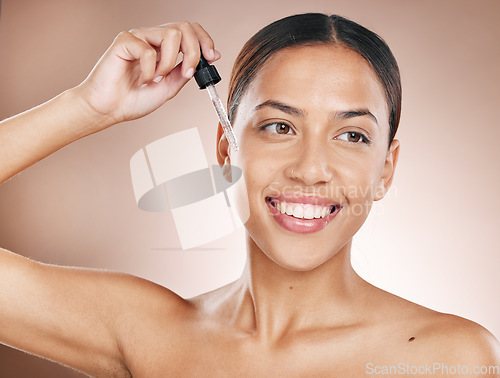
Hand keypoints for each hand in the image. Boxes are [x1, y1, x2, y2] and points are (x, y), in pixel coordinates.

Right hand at [74, 21, 220, 129]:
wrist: (109, 109)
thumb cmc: (133, 99)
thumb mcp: (169, 88)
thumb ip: (184, 73)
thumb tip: (205, 61)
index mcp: (163, 47)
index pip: (189, 30)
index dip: (205, 40)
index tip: (213, 57)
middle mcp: (152, 38)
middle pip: (184, 26)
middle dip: (194, 51)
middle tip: (187, 73)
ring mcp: (138, 37)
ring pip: (171, 34)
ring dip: (170, 62)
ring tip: (157, 79)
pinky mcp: (124, 41)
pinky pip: (148, 50)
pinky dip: (151, 70)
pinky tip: (142, 80)